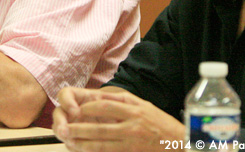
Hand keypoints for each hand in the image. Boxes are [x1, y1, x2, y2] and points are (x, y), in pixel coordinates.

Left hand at [53, 87, 183, 151]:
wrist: (180, 142)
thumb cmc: (160, 122)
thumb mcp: (143, 104)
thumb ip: (122, 100)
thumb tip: (99, 97)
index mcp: (133, 109)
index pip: (104, 106)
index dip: (87, 109)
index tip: (76, 110)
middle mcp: (131, 125)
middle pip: (99, 126)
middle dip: (79, 128)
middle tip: (63, 128)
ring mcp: (131, 141)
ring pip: (101, 143)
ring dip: (82, 143)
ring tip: (68, 141)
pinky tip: (84, 150)